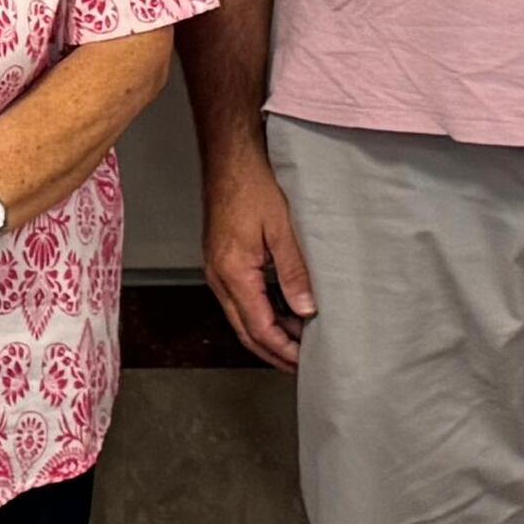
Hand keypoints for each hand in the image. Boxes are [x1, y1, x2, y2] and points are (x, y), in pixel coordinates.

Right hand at [201, 137, 315, 371]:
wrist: (229, 157)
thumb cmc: (252, 184)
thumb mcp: (282, 228)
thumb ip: (294, 272)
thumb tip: (306, 309)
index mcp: (232, 272)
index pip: (258, 327)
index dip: (283, 349)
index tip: (305, 362)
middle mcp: (219, 276)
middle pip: (245, 330)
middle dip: (274, 351)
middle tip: (302, 365)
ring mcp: (217, 269)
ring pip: (241, 316)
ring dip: (269, 333)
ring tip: (299, 343)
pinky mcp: (222, 260)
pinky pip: (240, 299)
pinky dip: (261, 313)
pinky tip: (283, 312)